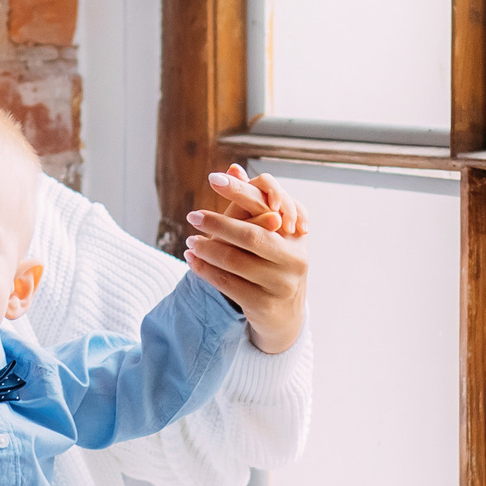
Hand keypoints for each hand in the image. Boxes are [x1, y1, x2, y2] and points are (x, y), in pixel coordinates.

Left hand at [184, 165, 308, 355]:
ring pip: (236, 261)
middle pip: (251, 235)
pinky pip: (228, 284)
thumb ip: (253, 202)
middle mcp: (294, 258)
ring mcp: (281, 283)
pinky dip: (205, 270)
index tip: (213, 179)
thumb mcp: (271, 235)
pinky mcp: (264, 304)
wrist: (286, 317)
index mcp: (296, 234)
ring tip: (190, 242)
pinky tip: (192, 261)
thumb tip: (233, 168)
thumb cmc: (274, 266)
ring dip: (207, 249)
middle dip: (218, 223)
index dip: (240, 190)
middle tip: (192, 216)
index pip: (268, 204)